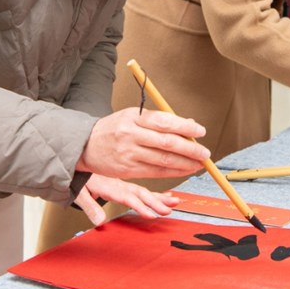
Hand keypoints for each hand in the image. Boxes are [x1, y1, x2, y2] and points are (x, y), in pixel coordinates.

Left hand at [73, 174, 180, 225]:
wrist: (77, 158)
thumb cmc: (78, 177)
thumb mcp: (80, 191)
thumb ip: (89, 206)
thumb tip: (99, 222)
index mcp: (110, 186)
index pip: (128, 197)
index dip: (140, 206)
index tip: (152, 214)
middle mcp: (120, 184)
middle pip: (140, 193)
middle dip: (156, 202)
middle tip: (169, 209)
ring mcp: (123, 184)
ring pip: (145, 190)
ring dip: (160, 197)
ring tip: (175, 202)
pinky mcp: (124, 184)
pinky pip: (143, 188)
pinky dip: (156, 192)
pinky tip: (167, 195)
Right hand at [77, 107, 208, 178]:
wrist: (85, 145)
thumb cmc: (113, 128)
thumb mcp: (133, 116)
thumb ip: (159, 120)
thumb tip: (188, 124)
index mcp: (133, 116)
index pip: (164, 121)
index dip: (185, 127)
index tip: (200, 131)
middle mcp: (131, 134)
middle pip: (166, 142)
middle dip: (189, 148)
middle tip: (204, 152)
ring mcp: (129, 153)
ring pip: (163, 160)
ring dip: (185, 163)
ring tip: (198, 163)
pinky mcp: (128, 170)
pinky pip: (155, 172)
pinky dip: (173, 172)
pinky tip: (184, 170)